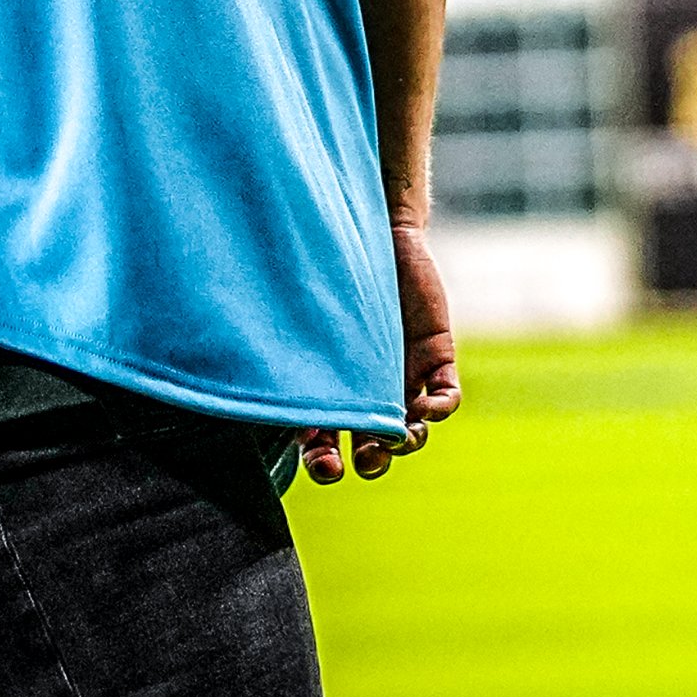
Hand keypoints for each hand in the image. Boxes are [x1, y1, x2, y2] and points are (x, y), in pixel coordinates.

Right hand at [299, 214, 462, 487]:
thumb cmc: (325, 269)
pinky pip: (445, 397)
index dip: (323, 462)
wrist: (373, 229)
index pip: (322, 441)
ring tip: (401, 437)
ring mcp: (404, 375)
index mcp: (329, 386)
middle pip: (370, 443)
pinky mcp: (435, 356)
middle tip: (369, 461)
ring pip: (411, 429)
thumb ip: (287, 347)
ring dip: (407, 441)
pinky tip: (426, 409)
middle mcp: (367, 388)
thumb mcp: (302, 313)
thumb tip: (251, 382)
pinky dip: (438, 409)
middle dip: (372, 461)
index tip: (326, 467)